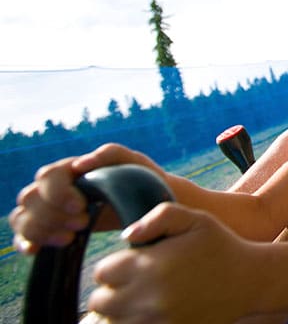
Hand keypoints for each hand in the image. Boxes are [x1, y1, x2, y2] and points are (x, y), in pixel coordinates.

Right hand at [9, 144, 164, 253]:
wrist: (150, 205)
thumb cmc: (141, 179)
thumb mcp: (133, 162)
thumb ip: (109, 154)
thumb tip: (79, 164)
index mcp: (69, 169)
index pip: (47, 176)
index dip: (58, 193)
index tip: (81, 206)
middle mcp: (52, 188)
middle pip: (29, 198)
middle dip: (52, 214)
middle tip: (82, 223)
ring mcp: (47, 210)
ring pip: (21, 218)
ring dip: (40, 230)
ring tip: (70, 238)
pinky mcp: (48, 231)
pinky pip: (22, 237)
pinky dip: (25, 243)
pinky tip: (38, 249)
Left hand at [87, 203, 259, 322]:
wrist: (248, 281)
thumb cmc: (220, 245)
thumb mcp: (195, 219)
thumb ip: (159, 217)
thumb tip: (128, 235)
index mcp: (151, 266)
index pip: (101, 273)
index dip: (113, 266)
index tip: (131, 263)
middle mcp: (148, 298)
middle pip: (100, 302)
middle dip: (112, 290)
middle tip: (133, 282)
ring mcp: (156, 322)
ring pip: (111, 322)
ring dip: (120, 311)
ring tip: (141, 298)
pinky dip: (135, 322)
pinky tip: (151, 311)